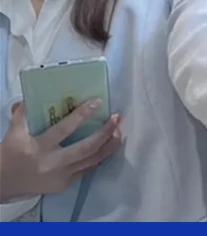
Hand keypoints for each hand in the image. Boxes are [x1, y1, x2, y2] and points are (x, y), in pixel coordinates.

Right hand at [0, 100, 121, 202]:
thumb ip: (22, 115)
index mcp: (39, 148)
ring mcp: (61, 177)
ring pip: (92, 161)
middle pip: (86, 148)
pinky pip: (87, 169)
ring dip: (109, 145)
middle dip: (105, 133)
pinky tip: (108, 146)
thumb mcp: (13, 134)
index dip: (82, 115)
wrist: (3, 184)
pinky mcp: (65, 185)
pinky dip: (99, 157)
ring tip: (119, 131)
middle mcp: (53, 164)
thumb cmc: (9, 156)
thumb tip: (30, 97)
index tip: (97, 102)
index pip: (64, 129)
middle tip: (117, 118)